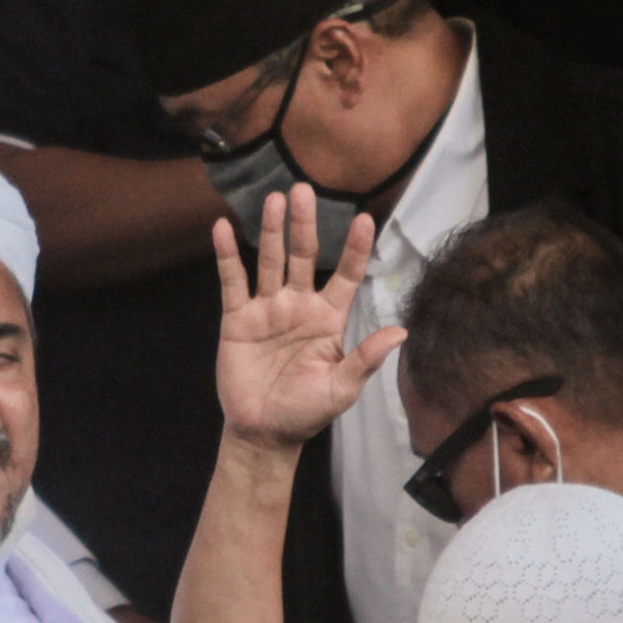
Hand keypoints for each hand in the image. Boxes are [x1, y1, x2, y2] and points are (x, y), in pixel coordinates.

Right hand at [210, 188, 404, 452]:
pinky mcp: (237, 319)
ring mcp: (267, 309)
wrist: (263, 432)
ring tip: (274, 199)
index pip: (345, 275)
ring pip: (270, 261)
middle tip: (304, 190)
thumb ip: (365, 359)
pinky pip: (232, 281)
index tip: (363, 218)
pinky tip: (222, 227)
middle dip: (305, 225)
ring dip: (272, 231)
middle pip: (304, 257)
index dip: (354, 248)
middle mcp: (298, 305)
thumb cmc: (307, 412)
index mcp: (328, 319)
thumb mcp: (341, 389)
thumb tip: (401, 332)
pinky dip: (227, 255)